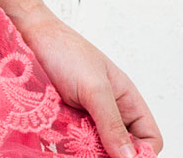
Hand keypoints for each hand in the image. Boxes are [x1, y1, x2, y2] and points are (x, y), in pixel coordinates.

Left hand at [12, 9, 162, 157]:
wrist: (32, 37)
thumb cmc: (66, 52)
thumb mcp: (94, 88)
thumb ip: (112, 123)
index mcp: (127, 101)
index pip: (150, 138)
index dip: (144, 153)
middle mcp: (111, 112)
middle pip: (124, 149)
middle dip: (112, 155)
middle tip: (93, 152)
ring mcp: (89, 119)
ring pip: (100, 150)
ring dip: (90, 152)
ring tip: (76, 145)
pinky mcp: (69, 123)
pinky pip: (78, 145)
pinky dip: (73, 149)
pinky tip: (64, 144)